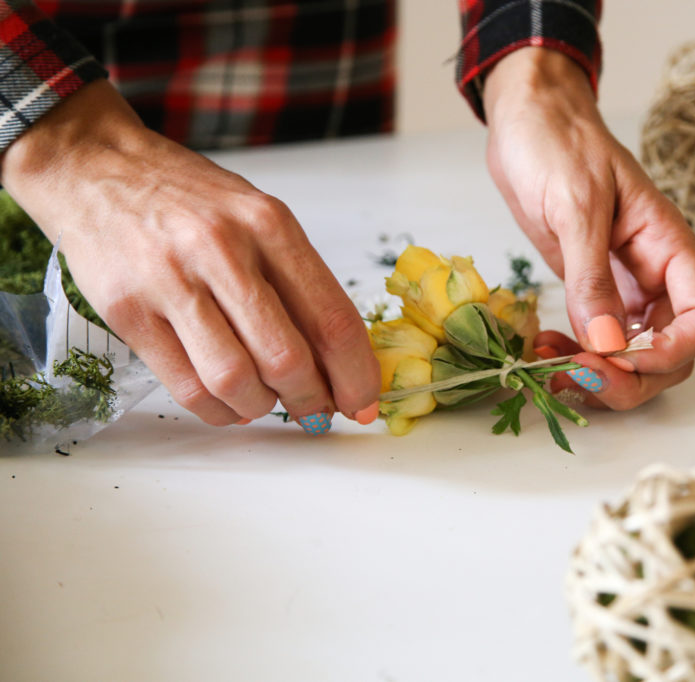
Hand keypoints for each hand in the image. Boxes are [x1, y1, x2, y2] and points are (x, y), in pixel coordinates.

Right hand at [0, 81, 379, 430]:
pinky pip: (185, 387)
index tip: (363, 402)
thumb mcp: (257, 216)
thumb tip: (337, 361)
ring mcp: (170, 281)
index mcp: (269, 224)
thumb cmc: (189, 199)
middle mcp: (223, 250)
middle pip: (287, 358)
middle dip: (312, 400)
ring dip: (262, 408)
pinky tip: (228, 403)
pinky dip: (217, 410)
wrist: (94, 167)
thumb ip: (298, 281)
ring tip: (267, 403)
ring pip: (236, 379)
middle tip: (317, 411)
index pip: (331, 317)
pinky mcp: (127, 311)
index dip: (356, 373)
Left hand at [482, 48, 694, 409]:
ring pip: (635, 358)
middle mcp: (655, 276)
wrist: (528, 119)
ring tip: (550, 367)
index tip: (622, 357)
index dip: (675, 350)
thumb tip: (607, 343)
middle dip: (630, 378)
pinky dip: (577, 358)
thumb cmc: (559, 142)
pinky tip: (546, 349)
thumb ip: (592, 276)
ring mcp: (625, 288)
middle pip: (674, 354)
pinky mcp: (592, 293)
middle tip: (575, 375)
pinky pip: (599, 342)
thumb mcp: (576, 204)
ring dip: (600, 377)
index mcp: (669, 246)